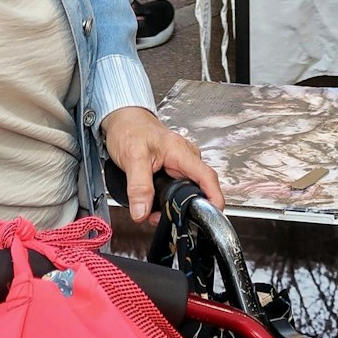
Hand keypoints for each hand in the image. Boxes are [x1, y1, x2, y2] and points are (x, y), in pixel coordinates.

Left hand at [102, 106, 223, 220]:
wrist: (123, 120)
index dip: (214, 198)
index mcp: (181, 152)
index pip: (206, 177)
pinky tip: (152, 202)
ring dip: (171, 206)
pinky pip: (176, 190)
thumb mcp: (132, 157)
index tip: (213, 216)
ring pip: (185, 192)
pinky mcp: (174, 170)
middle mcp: (186, 158)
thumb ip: (138, 186)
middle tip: (159, 217)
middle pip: (197, 190)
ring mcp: (181, 164)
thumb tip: (142, 212)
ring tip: (151, 210)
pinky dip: (165, 200)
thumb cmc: (130, 130)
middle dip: (182, 209)